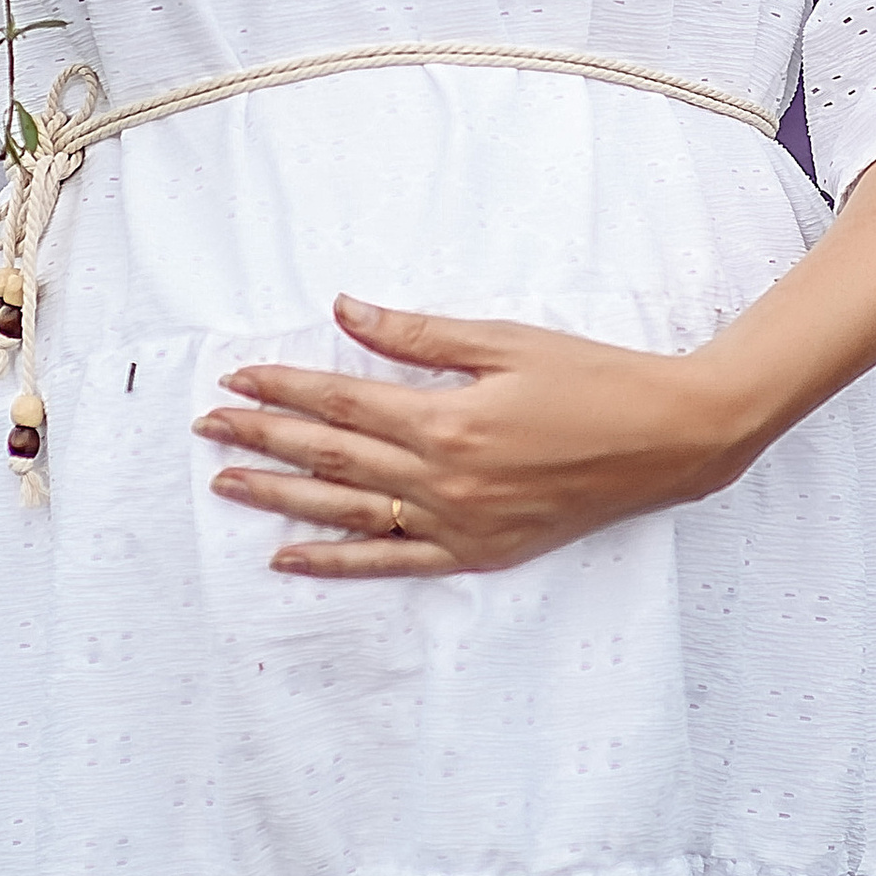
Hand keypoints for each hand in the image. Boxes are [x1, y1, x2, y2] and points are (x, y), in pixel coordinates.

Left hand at [193, 296, 761, 577]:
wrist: (666, 440)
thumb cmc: (592, 378)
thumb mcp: (504, 341)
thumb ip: (418, 335)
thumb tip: (346, 312)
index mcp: (445, 421)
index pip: (340, 405)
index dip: (283, 389)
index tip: (236, 379)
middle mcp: (442, 480)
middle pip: (330, 460)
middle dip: (263, 441)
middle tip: (209, 428)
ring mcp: (458, 524)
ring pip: (346, 514)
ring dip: (281, 499)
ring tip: (227, 486)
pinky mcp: (478, 552)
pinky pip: (390, 563)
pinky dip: (336, 561)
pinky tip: (290, 555)